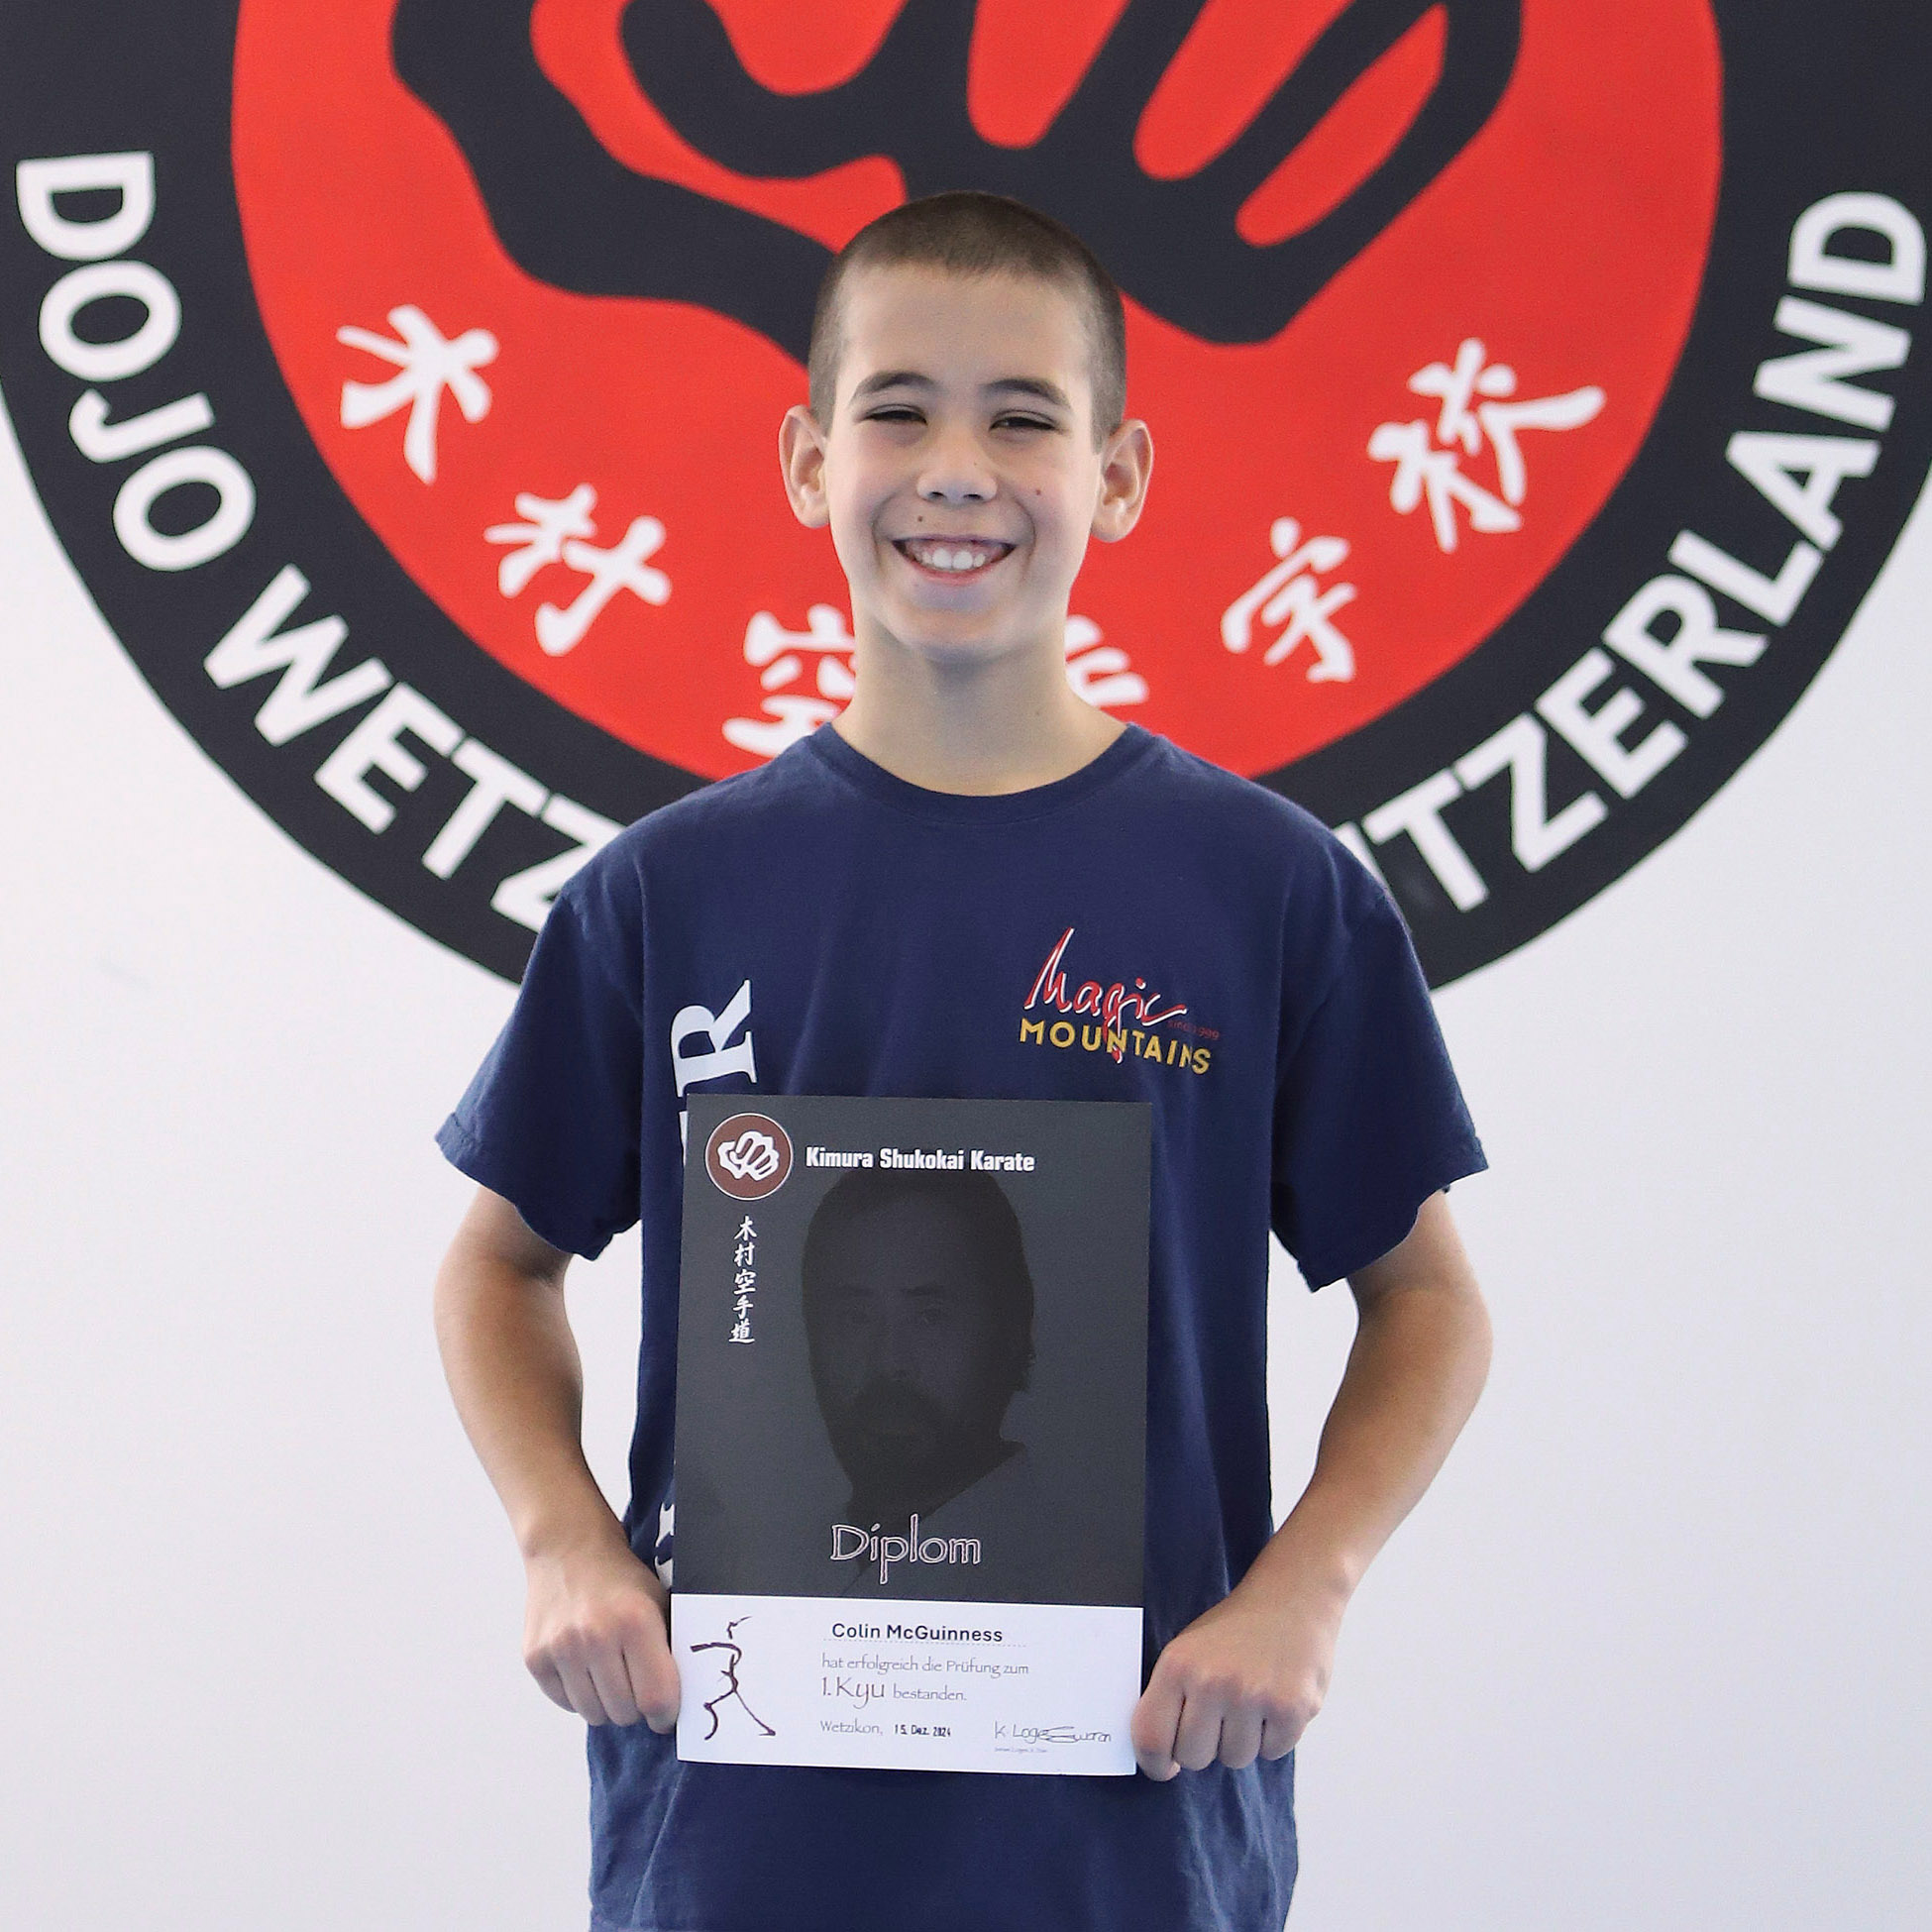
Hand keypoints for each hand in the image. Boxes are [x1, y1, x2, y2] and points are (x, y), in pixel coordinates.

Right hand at [522, 1530, 679, 1729]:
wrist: (568, 1549)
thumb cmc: (621, 1579)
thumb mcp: (658, 1601)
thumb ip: (670, 1647)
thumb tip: (680, 1699)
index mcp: (635, 1621)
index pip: (656, 1697)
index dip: (665, 1714)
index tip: (666, 1714)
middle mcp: (596, 1636)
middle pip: (624, 1712)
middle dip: (636, 1707)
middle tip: (637, 1686)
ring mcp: (561, 1648)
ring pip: (594, 1714)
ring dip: (607, 1704)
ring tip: (612, 1675)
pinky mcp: (535, 1657)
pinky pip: (567, 1704)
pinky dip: (581, 1696)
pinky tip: (587, 1667)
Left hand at [1130, 1576, 1342, 1778]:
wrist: (1293, 1597)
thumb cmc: (1234, 1631)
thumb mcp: (1187, 1649)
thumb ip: (1169, 1697)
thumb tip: (1158, 1756)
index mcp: (1178, 1665)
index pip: (1151, 1738)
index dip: (1154, 1763)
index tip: (1164, 1767)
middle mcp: (1213, 1681)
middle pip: (1193, 1758)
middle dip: (1203, 1747)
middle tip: (1218, 1717)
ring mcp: (1253, 1696)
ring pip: (1234, 1759)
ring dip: (1241, 1740)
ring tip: (1250, 1700)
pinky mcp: (1292, 1709)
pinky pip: (1271, 1752)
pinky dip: (1273, 1736)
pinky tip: (1274, 1700)